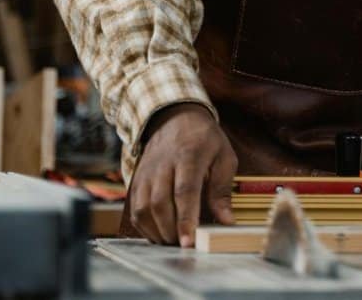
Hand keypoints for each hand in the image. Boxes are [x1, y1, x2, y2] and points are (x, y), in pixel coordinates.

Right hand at [128, 103, 237, 246]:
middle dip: (171, 230)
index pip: (184, 191)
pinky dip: (145, 225)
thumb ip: (223, 190)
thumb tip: (226, 221)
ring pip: (143, 207)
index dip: (186, 218)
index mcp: (189, 155)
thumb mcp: (224, 157)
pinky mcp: (137, 178)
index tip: (189, 240)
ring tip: (173, 241)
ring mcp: (147, 171)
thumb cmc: (204, 139)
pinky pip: (135, 207)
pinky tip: (159, 233)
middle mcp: (163, 164)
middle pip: (160, 203)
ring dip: (157, 230)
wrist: (175, 117)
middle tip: (184, 245)